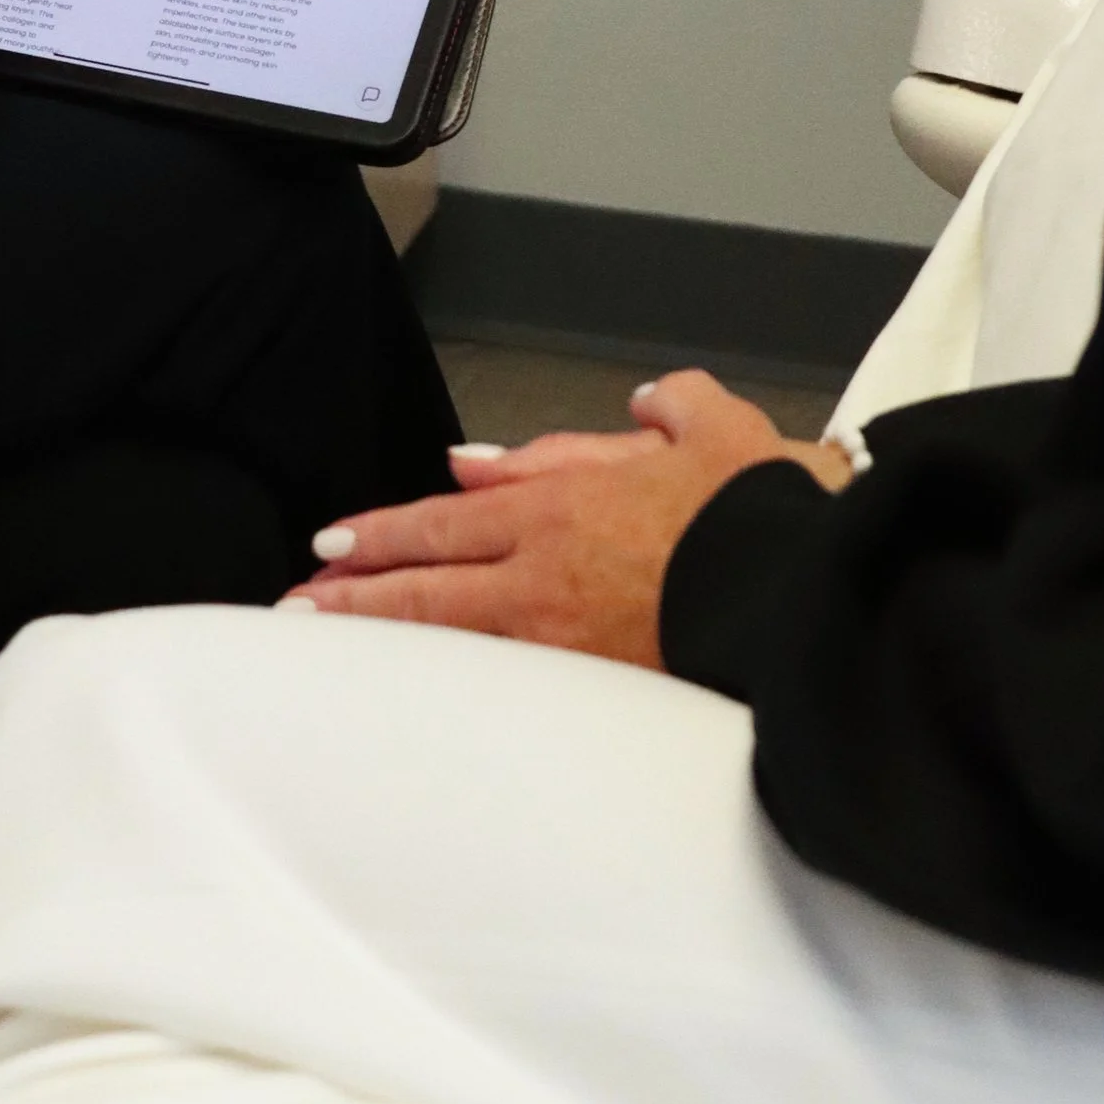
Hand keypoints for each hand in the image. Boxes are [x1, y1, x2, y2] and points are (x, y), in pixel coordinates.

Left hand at [288, 368, 851, 669]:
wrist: (805, 591)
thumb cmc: (759, 508)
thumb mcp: (707, 427)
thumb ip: (655, 410)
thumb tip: (632, 405)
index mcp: (560, 508)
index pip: (443, 523)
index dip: (382, 536)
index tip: (332, 545)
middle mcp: (544, 575)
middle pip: (428, 586)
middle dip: (356, 596)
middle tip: (298, 608)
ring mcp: (565, 641)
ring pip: (455, 641)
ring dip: (388, 642)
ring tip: (331, 652)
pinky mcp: (599, 691)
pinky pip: (509, 686)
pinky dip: (460, 686)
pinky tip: (430, 698)